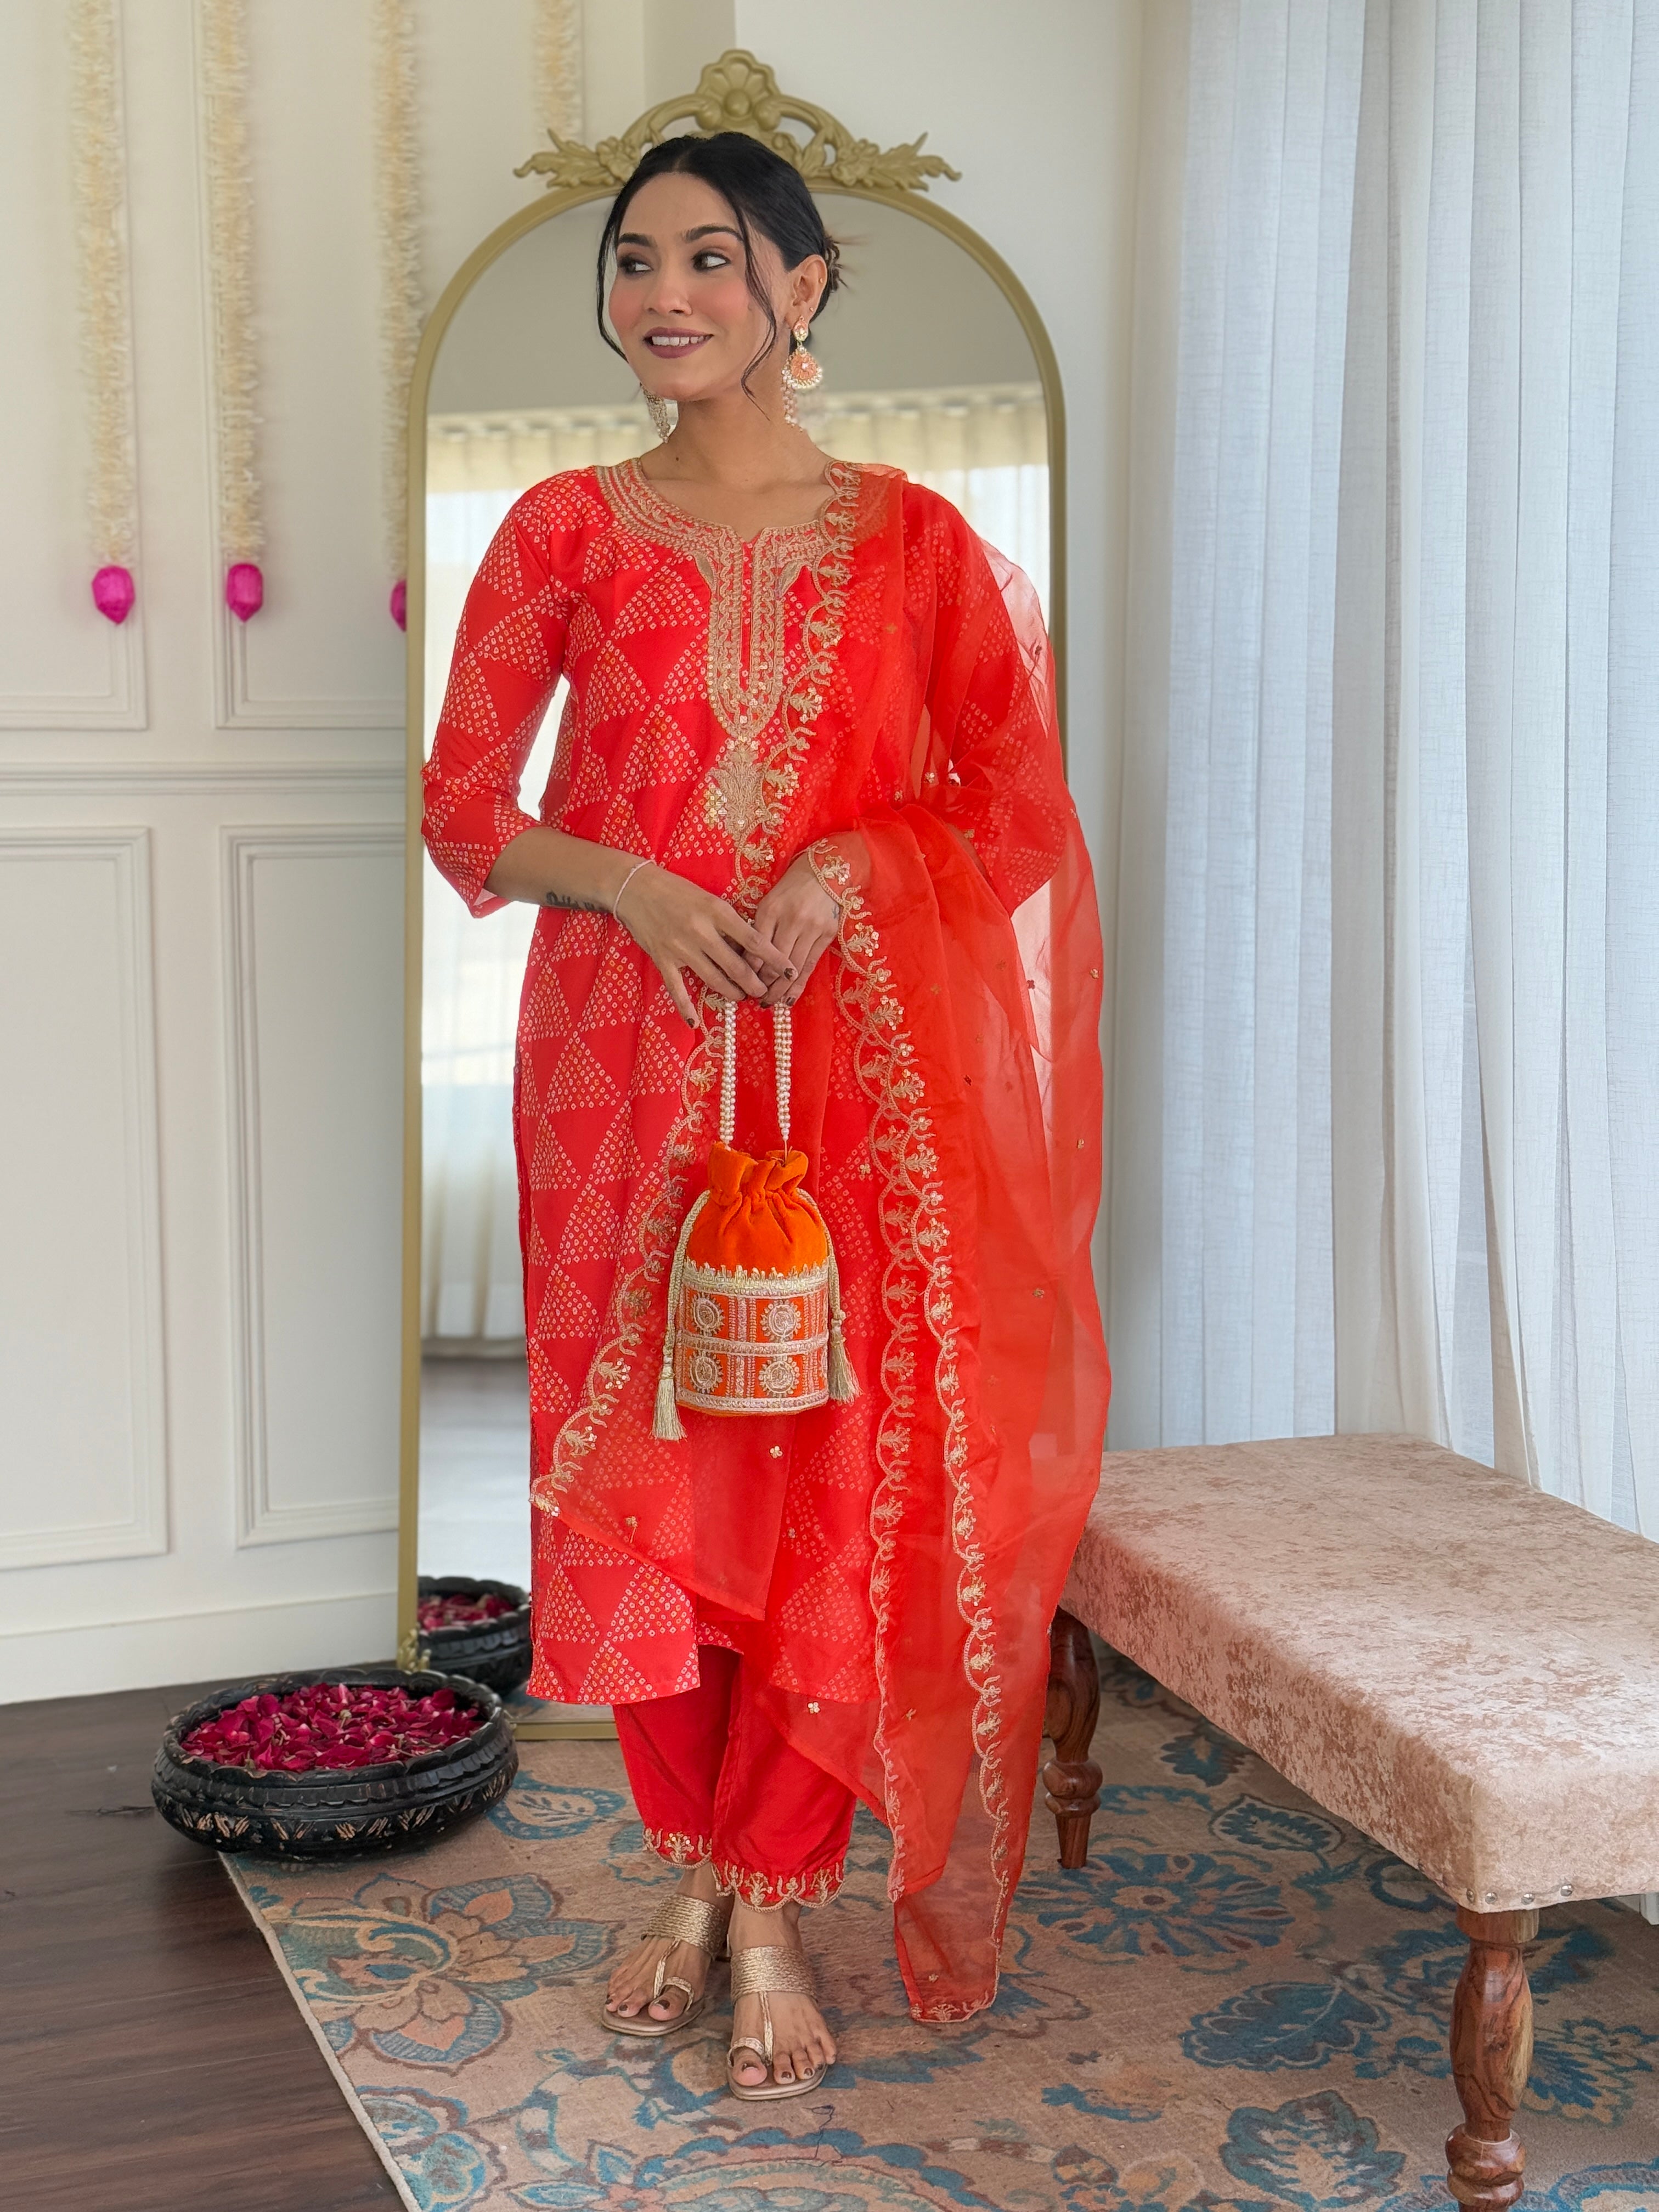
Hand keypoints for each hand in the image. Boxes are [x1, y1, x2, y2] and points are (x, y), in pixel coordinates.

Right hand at [614, 864, 791, 1026]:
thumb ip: (729, 921)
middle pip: (736, 966)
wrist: (636, 888)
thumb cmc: (677, 890)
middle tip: (765, 991)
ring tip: (742, 997)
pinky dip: (685, 1007)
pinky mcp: (663, 960)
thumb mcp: (710, 899)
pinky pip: (677, 989)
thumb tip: (752, 947)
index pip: (754, 940)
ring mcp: (681, 948)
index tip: (789, 970)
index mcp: (717, 912)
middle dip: (755, 983)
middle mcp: (701, 932)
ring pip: (714, 979)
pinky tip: (694, 1022)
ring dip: (732, 992)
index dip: (774, 959)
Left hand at [749, 855, 840, 1006]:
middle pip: (774, 960)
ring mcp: (811, 928)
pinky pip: (810, 965)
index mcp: (771, 909)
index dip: (747, 969)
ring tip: (771, 1003)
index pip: (756, 947)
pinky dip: (799, 984)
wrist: (824, 872)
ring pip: (792, 967)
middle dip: (763, 984)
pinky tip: (790, 998)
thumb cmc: (791, 888)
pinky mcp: (826, 935)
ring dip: (780, 989)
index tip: (741, 983)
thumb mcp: (769, 902)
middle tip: (755, 1000)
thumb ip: (758, 928)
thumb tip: (746, 961)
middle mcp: (791, 920)